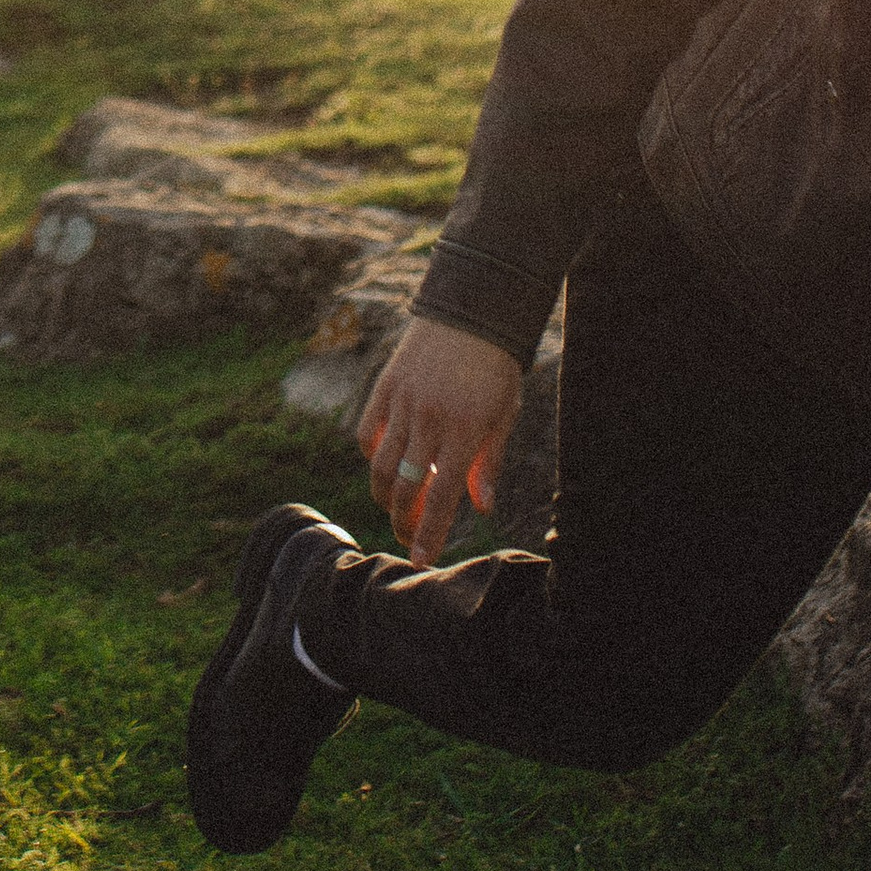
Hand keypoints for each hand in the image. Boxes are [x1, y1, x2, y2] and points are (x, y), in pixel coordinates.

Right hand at [356, 319, 523, 563]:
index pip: (443, 496)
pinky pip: (367, 432)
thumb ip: (489, 462)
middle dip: (402, 521)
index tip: (420, 560)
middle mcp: (430, 419)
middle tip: (407, 537)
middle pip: (405, 487)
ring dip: (383, 495)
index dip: (430, 533)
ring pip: (379, 465)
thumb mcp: (504, 414)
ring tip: (394, 506)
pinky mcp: (384, 386)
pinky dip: (371, 456)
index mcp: (466, 430)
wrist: (471, 310)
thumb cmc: (495, 367)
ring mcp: (403, 402)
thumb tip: (481, 508)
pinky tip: (383, 463)